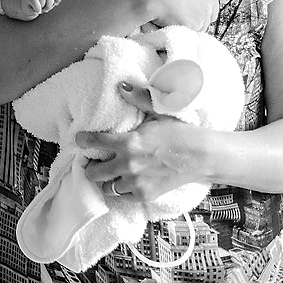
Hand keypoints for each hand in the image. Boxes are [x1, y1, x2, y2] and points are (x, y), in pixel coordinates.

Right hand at [12, 0, 63, 19]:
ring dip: (43, 6)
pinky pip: (34, 0)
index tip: (55, 3)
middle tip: (46, 9)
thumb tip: (55, 2)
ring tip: (41, 9)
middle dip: (50, 3)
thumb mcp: (49, 3)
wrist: (26, 7)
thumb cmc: (39, 5)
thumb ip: (53, 1)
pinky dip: (37, 7)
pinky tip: (37, 10)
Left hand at [77, 82, 205, 200]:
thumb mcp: (158, 112)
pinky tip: (125, 181)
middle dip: (90, 166)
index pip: (93, 142)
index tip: (80, 139)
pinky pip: (122, 197)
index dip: (82, 141)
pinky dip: (121, 190)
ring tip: (110, 172)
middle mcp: (128, 165)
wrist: (202, 156)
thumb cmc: (180, 132)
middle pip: (93, 173)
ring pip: (106, 187)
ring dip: (106, 180)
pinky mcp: (145, 195)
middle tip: (94, 161)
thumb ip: (138, 99)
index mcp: (128, 142)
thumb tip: (121, 85)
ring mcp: (136, 183)